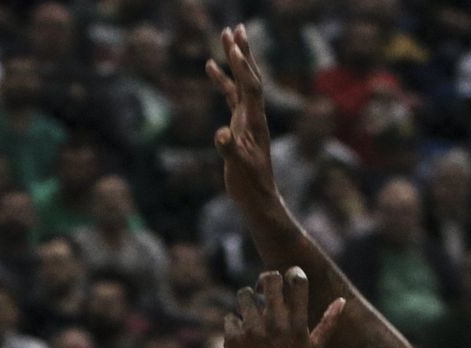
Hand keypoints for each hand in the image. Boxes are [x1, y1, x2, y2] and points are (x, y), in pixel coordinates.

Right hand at [206, 25, 279, 209]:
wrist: (258, 197)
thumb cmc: (249, 184)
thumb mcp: (238, 167)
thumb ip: (229, 149)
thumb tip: (220, 134)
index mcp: (254, 121)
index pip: (250, 87)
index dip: (243, 67)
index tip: (234, 46)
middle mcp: (254, 114)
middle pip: (250, 76)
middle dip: (243, 52)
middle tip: (235, 28)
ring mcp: (247, 118)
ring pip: (241, 81)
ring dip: (234, 59)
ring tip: (225, 36)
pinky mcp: (240, 124)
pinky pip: (231, 95)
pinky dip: (223, 80)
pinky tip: (211, 68)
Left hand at [223, 268, 344, 347]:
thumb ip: (328, 324)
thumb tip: (342, 300)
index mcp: (297, 325)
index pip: (297, 281)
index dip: (292, 272)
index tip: (287, 278)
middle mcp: (276, 324)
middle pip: (269, 278)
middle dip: (264, 280)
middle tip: (262, 289)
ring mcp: (253, 331)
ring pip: (243, 294)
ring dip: (245, 301)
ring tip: (249, 314)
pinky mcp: (233, 339)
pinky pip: (230, 317)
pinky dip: (234, 325)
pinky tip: (241, 339)